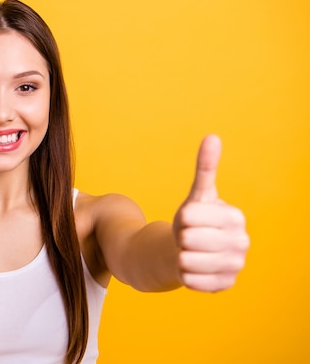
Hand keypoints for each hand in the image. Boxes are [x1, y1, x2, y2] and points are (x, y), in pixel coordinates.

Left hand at [174, 135, 248, 291]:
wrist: (193, 250)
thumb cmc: (195, 220)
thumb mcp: (197, 195)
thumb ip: (205, 168)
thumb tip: (212, 137)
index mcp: (236, 217)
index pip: (189, 216)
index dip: (182, 218)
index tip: (191, 220)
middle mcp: (242, 242)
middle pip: (188, 240)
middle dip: (181, 238)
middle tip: (190, 238)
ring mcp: (236, 266)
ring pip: (187, 261)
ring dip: (181, 256)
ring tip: (192, 252)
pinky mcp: (225, 286)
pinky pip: (188, 280)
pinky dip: (183, 274)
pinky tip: (194, 268)